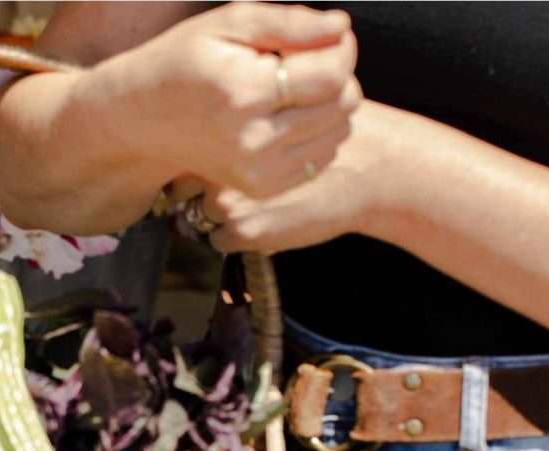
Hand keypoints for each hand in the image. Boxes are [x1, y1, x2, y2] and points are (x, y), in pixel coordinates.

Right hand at [85, 2, 361, 197]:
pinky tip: (287, 117)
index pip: (332, 76)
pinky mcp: (261, 187)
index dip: (342, 50)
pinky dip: (316, 134)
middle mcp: (253, 141)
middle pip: (342, 106)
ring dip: (330, 106)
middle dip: (338, 76)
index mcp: (244, 94)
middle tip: (309, 61)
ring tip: (295, 90)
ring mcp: (257, 172)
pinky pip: (320, 158)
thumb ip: (289, 23)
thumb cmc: (184, 62)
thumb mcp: (228, 24)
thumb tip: (342, 27)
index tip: (329, 37)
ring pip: (338, 133)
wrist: (141, 121)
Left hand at [185, 100, 395, 253]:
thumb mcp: (276, 111)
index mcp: (222, 130)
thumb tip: (201, 141)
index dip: (194, 161)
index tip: (207, 163)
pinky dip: (235, 236)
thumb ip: (236, 126)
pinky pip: (220, 241)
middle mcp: (216, 166)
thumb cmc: (326, 132)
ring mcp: (228, 202)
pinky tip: (264, 220)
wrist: (367, 168)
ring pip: (198, 217)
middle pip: (181, 188)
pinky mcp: (246, 232)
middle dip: (198, 191)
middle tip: (227, 187)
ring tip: (252, 203)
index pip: (181, 152)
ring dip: (217, 216)